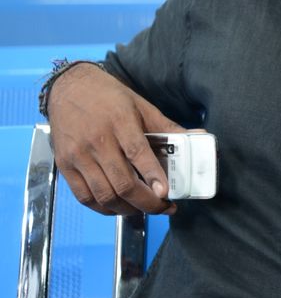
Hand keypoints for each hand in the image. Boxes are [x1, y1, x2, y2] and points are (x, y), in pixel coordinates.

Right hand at [47, 63, 187, 215]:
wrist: (69, 88)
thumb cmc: (110, 97)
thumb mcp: (142, 107)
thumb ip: (167, 127)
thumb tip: (198, 138)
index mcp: (120, 122)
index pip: (138, 153)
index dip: (153, 176)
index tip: (166, 193)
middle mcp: (97, 141)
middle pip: (122, 183)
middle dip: (147, 202)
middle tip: (164, 207)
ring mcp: (78, 156)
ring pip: (104, 195)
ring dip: (128, 210)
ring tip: (145, 209)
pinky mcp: (65, 165)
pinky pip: (84, 197)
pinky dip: (103, 208)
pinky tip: (119, 207)